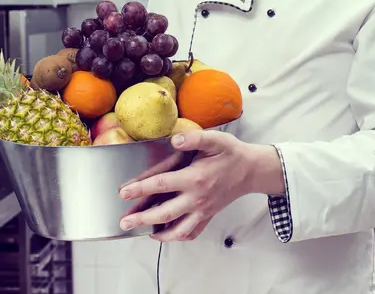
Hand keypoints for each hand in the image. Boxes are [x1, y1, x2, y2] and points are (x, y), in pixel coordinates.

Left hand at [118, 129, 283, 241]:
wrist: (251, 170)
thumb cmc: (231, 153)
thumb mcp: (215, 139)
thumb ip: (193, 138)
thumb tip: (174, 140)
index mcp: (195, 178)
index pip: (161, 184)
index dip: (140, 188)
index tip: (123, 191)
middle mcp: (197, 198)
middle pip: (164, 213)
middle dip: (141, 219)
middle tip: (123, 222)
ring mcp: (203, 211)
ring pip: (177, 230)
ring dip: (157, 233)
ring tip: (141, 232)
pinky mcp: (207, 216)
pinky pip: (190, 233)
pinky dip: (176, 237)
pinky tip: (164, 234)